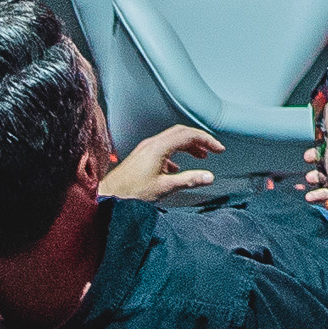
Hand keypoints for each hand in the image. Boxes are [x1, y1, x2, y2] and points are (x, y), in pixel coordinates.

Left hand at [99, 120, 221, 201]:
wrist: (108, 195)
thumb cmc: (131, 192)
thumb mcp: (164, 188)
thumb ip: (188, 180)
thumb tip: (209, 177)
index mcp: (159, 148)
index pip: (189, 135)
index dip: (207, 140)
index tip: (219, 149)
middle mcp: (152, 144)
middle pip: (181, 133)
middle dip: (200, 140)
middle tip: (213, 149)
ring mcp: (145, 149)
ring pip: (172, 140)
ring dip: (188, 146)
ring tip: (200, 156)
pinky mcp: (141, 156)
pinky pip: (163, 148)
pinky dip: (176, 153)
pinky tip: (178, 168)